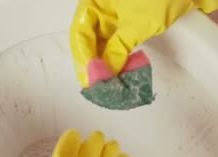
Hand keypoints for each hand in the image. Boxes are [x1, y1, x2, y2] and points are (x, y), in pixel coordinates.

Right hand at [69, 0, 193, 86]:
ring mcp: (121, 11)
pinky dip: (121, 57)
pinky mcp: (137, 19)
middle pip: (90, 38)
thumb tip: (103, 74)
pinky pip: (121, 42)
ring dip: (107, 63)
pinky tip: (124, 72)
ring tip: (112, 84)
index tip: (90, 81)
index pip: (79, 31)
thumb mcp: (137, 24)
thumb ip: (116, 50)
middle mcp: (105, 4)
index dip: (83, 58)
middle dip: (94, 63)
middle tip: (99, 88)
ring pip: (105, 42)